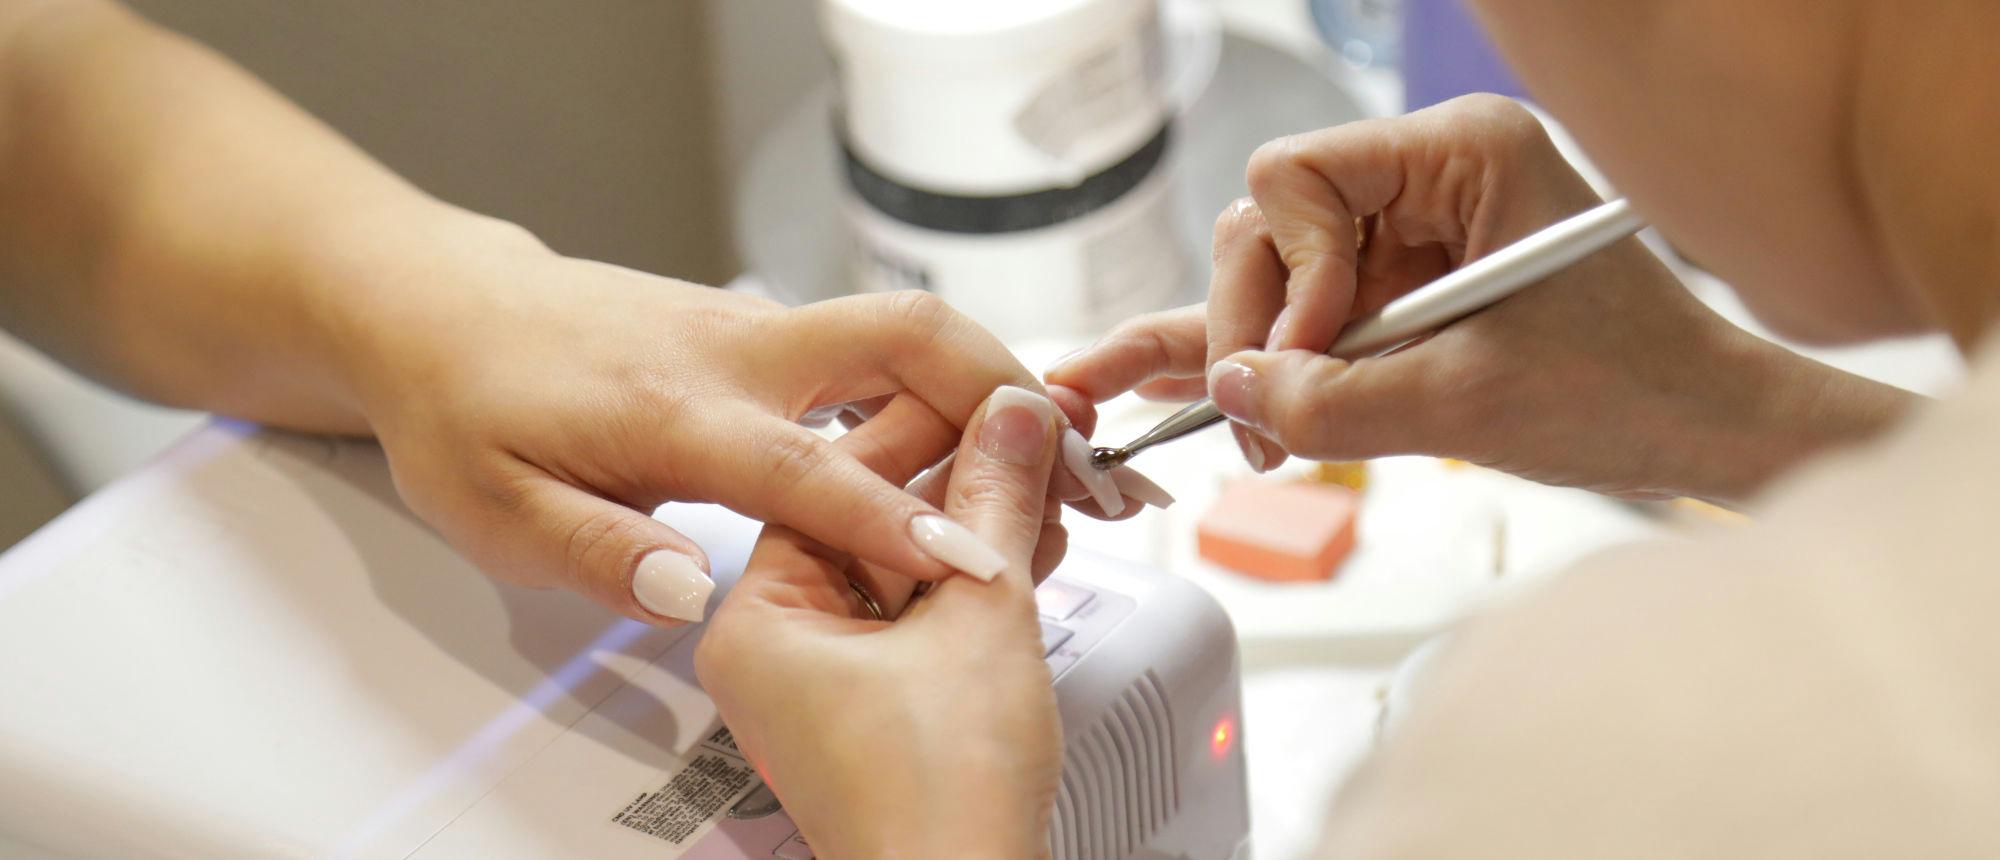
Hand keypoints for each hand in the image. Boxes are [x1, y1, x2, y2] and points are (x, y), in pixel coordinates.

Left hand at [334, 230, 1132, 624]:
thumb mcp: (495, 509)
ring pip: (906, 330)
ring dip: (991, 384)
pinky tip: (975, 443)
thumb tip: (696, 591)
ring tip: (1058, 464)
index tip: (975, 563)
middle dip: (1002, 389)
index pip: (809, 468)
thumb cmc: (468, 409)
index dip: (896, 521)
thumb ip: (598, 552)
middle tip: (1078, 465)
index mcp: (674, 409)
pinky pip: (880, 347)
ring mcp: (759, 330)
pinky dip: (947, 386)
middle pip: (903, 335)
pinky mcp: (766, 332)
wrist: (445, 309)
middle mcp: (735, 353)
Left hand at [696, 385, 1065, 859]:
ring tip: (1045, 488)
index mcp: (757, 618)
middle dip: (959, 482)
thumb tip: (1011, 418)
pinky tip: (1029, 546)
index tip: (987, 397)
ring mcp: (822, 683)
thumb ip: (994, 500)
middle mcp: (775, 648)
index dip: (925, 427)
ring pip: (900, 568)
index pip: (831, 479)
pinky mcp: (871, 710)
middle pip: (867, 519)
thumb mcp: (980, 613)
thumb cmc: (937, 800)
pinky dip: (971, 584)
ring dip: (976, 530)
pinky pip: (916, 616)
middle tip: (1027, 438)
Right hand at [1048, 95, 1911, 501]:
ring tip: (1252, 437)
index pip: (1297, 176)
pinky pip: (1312, 318)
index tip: (1307, 350)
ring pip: (1279, 278)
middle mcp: (1429, 177)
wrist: (1707, 432)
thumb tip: (1231, 391)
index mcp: (1463, 153)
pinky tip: (1188, 386)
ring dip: (1259, 359)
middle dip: (1257, 327)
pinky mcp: (1408, 293)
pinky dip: (1267, 359)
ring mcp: (1414, 235)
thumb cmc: (1633, 392)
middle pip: (1273, 227)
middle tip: (1259, 420)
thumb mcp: (1466, 404)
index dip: (1284, 269)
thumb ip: (1333, 400)